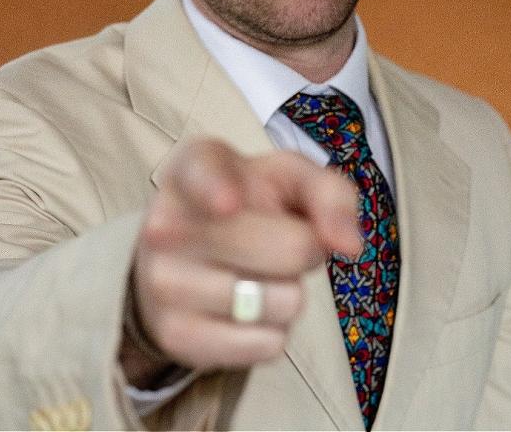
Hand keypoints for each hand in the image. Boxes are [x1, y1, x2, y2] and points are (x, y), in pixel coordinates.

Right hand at [121, 138, 360, 383]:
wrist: (187, 253)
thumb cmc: (250, 203)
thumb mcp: (290, 178)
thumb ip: (329, 193)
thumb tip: (348, 244)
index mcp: (193, 166)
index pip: (202, 172)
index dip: (218, 189)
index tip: (229, 203)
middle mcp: (166, 220)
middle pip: (288, 248)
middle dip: (305, 248)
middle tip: (281, 239)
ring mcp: (162, 281)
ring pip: (283, 301)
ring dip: (289, 292)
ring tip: (257, 272)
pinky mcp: (174, 334)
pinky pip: (266, 345)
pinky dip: (273, 331)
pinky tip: (246, 308)